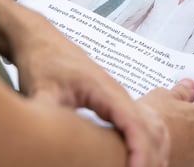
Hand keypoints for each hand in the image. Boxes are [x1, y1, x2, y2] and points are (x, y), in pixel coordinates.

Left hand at [0, 0, 168, 166]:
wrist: (39, 39)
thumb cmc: (41, 60)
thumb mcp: (40, 92)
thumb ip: (49, 119)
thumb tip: (48, 148)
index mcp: (103, 89)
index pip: (133, 123)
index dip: (140, 150)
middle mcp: (116, 91)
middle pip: (149, 125)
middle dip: (151, 155)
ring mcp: (116, 93)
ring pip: (150, 123)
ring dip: (153, 148)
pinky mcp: (110, 98)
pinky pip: (139, 120)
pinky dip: (146, 139)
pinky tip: (139, 156)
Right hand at [138, 79, 193, 166]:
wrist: (134, 150)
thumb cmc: (152, 120)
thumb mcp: (164, 96)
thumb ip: (181, 90)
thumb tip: (188, 86)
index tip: (191, 81)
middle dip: (190, 107)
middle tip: (174, 97)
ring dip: (183, 127)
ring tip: (163, 118)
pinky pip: (184, 149)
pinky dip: (177, 142)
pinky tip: (162, 135)